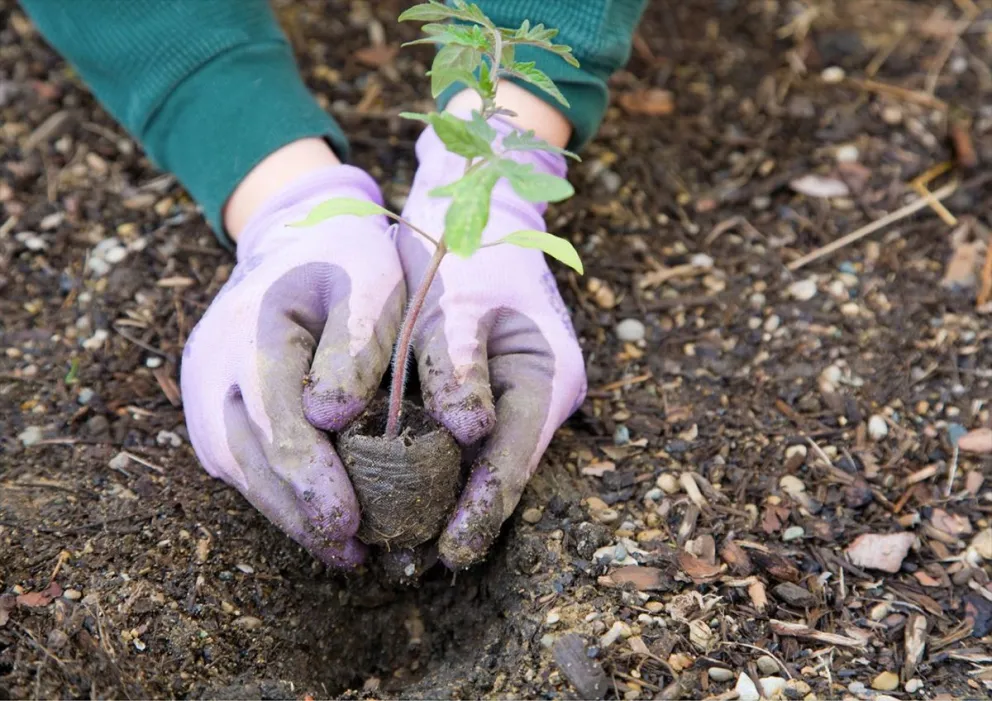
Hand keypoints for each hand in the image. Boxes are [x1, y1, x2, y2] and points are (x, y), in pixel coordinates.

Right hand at [180, 166, 404, 566]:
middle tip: (350, 554)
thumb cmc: (347, 259)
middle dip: (299, 511)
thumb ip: (357, 343)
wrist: (297, 236)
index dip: (310, 477)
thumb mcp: (371, 281)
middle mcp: (213, 365)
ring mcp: (203, 388)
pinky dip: (275, 493)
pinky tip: (316, 519)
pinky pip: (238, 460)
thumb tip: (330, 418)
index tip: (347, 522)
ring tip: (341, 551)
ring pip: (238, 467)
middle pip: (248, 455)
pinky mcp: (211, 406)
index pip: (275, 418)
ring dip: (286, 513)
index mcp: (254, 328)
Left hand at [397, 117, 586, 568]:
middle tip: (416, 564)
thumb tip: (468, 432)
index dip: (483, 509)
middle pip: (503, 471)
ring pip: (485, 461)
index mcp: (547, 374)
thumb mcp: (458, 301)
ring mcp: (519, 394)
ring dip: (449, 499)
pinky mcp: (491, 390)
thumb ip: (459, 365)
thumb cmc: (468, 249)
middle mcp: (541, 393)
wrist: (475, 208)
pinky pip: (467, 441)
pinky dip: (439, 468)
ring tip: (406, 545)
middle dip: (464, 517)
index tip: (449, 552)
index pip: (514, 459)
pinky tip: (402, 492)